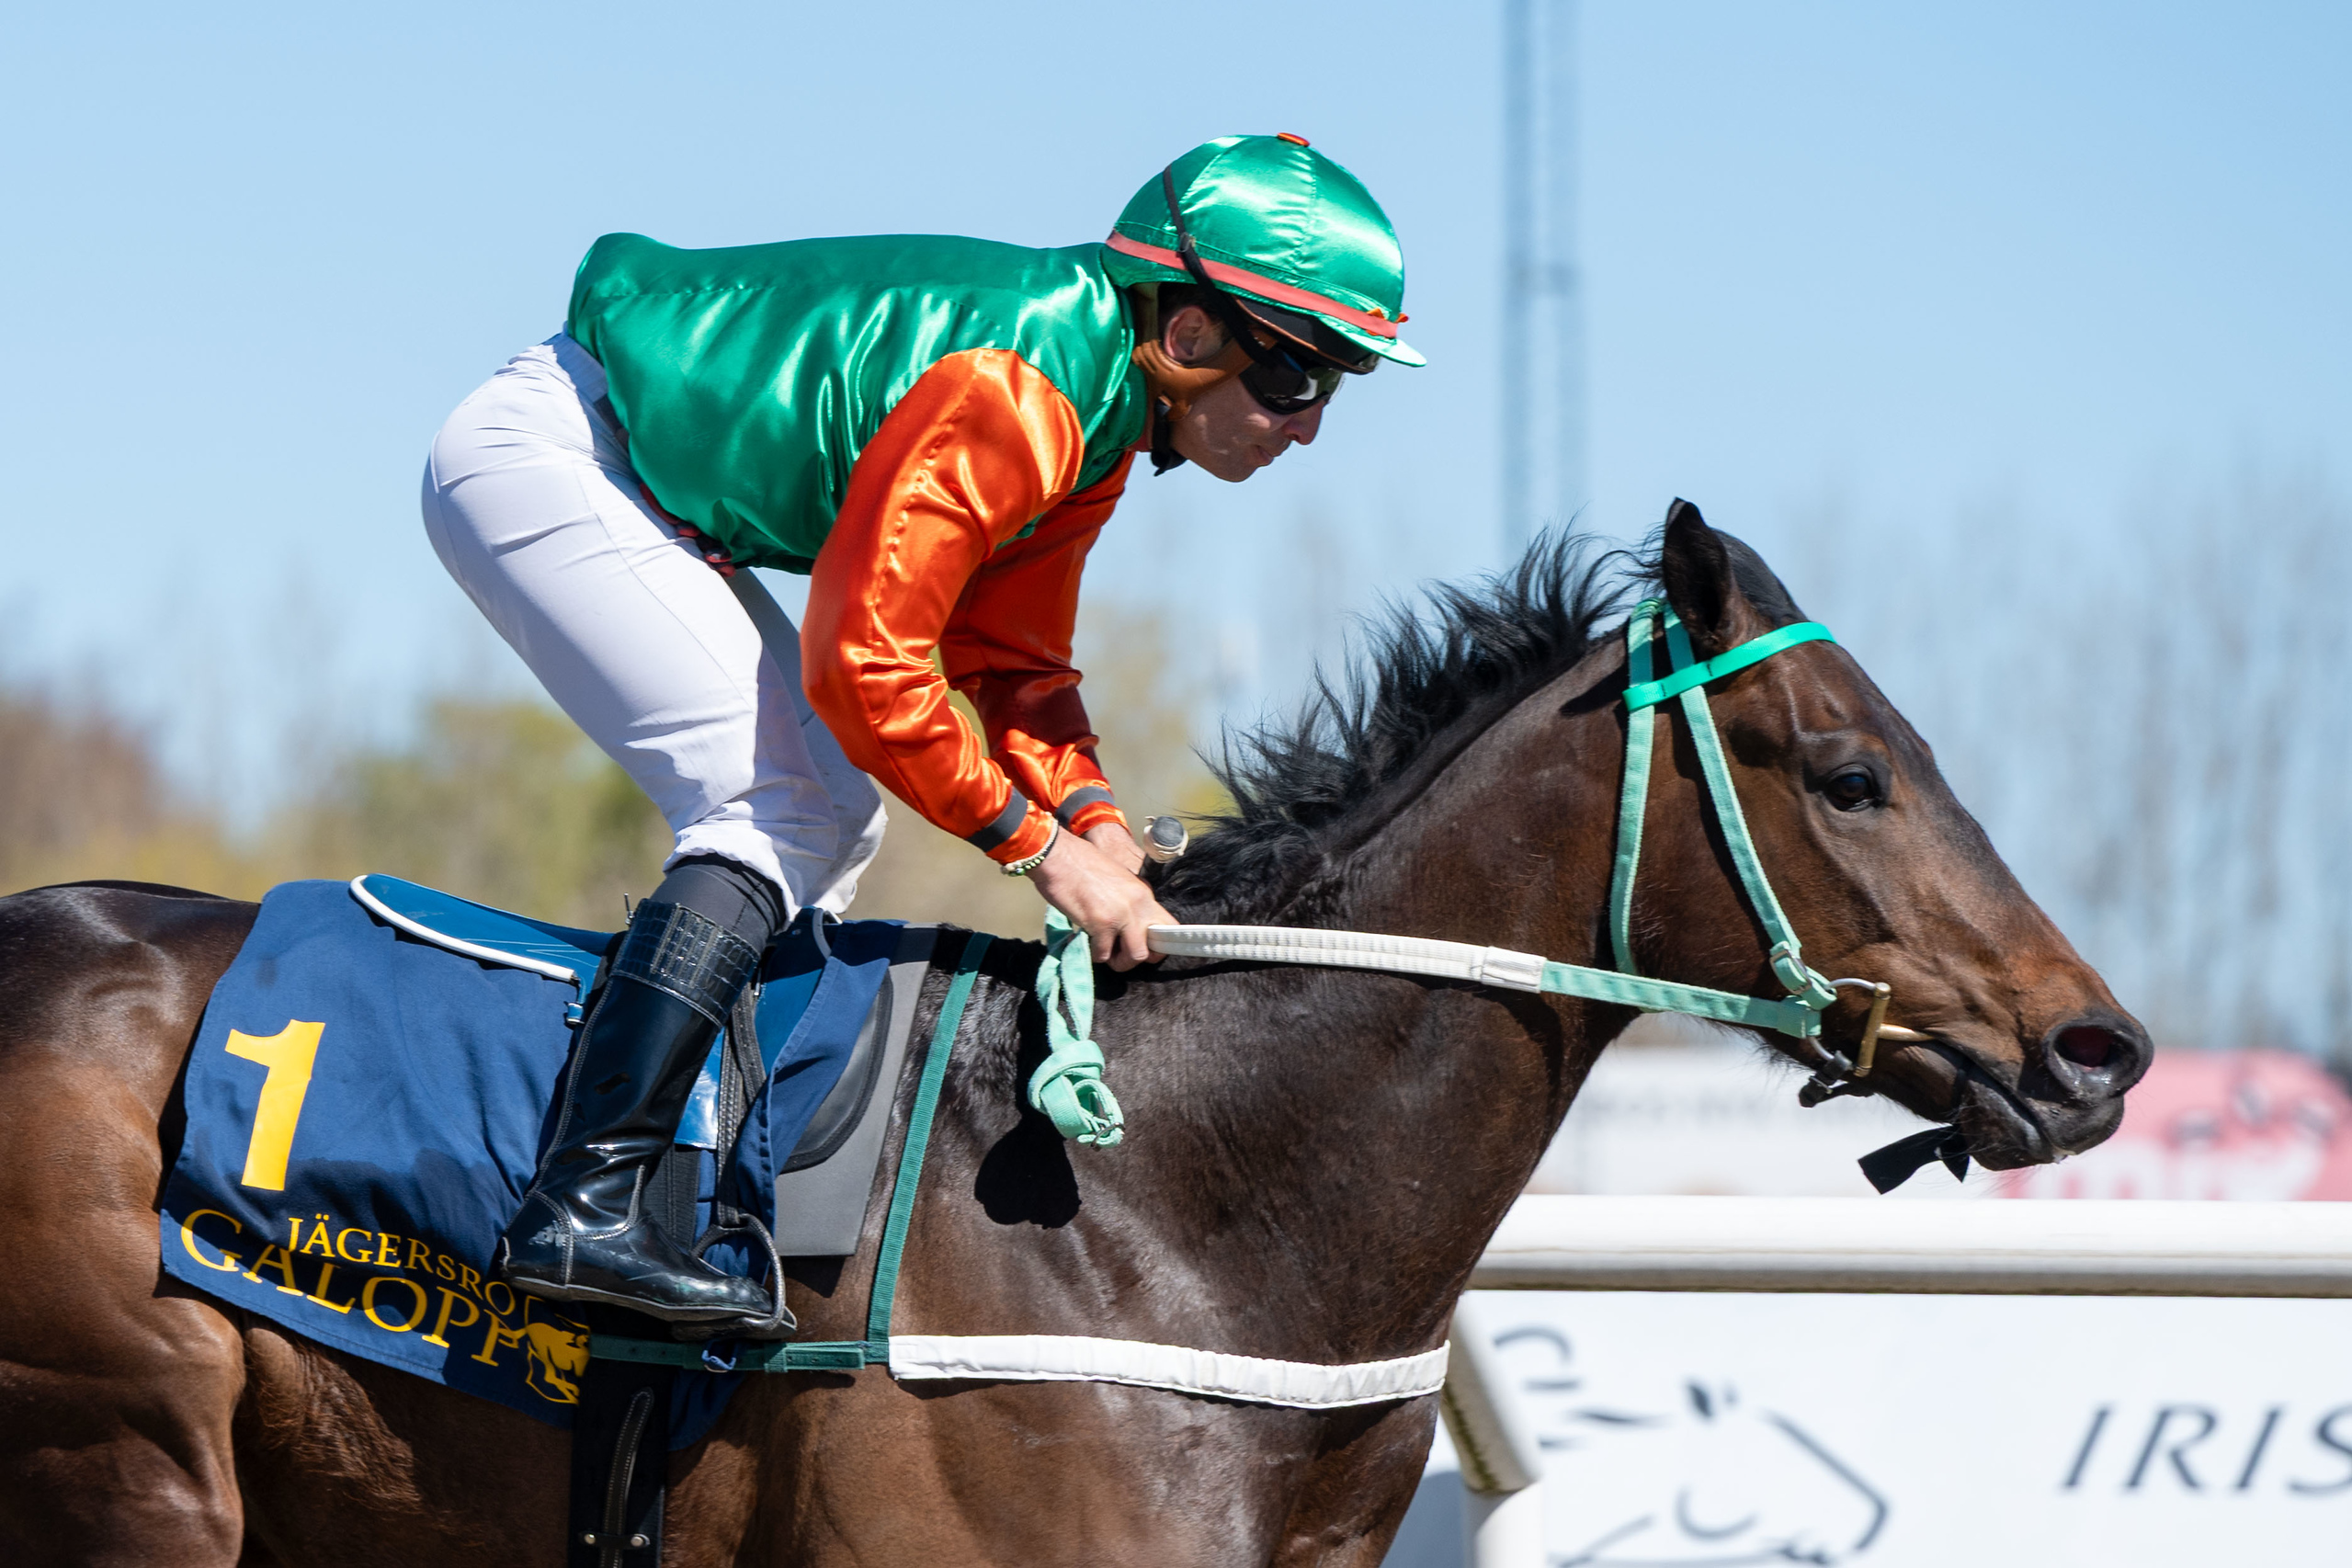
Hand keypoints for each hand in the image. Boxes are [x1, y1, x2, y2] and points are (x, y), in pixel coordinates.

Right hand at [1029, 827, 1173, 969]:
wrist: (1057, 854)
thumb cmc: (1080, 864)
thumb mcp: (1116, 880)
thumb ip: (1127, 901)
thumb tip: (1127, 927)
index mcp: (1143, 893)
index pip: (1169, 926)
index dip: (1157, 944)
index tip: (1141, 947)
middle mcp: (1138, 904)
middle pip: (1156, 948)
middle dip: (1139, 958)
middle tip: (1121, 954)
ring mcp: (1121, 914)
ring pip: (1136, 956)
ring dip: (1119, 962)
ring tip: (1105, 953)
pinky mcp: (1100, 923)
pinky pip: (1104, 954)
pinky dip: (1095, 954)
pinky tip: (1088, 943)